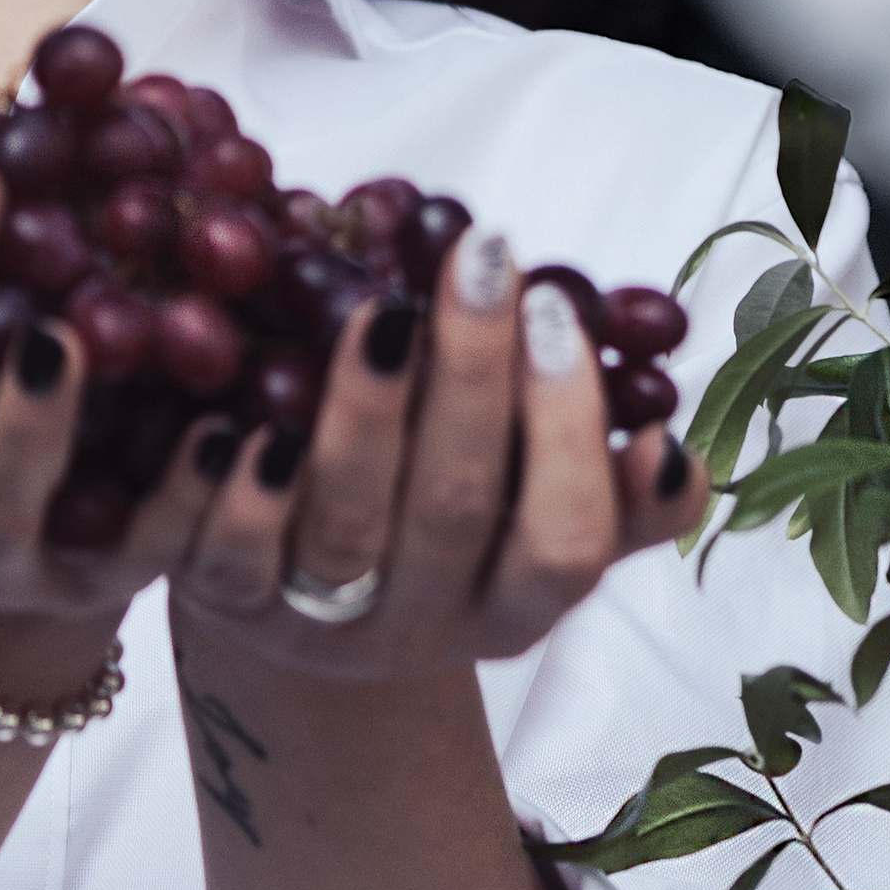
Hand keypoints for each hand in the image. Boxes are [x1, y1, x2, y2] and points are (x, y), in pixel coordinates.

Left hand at [167, 228, 709, 678]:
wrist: (292, 609)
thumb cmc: (435, 521)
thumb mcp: (528, 519)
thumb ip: (618, 494)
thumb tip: (669, 443)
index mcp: (509, 608)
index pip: (564, 542)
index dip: (567, 433)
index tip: (553, 308)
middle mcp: (420, 627)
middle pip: (454, 511)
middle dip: (473, 378)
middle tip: (480, 262)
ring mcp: (315, 624)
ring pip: (343, 528)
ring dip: (363, 413)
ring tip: (377, 311)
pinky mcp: (221, 607)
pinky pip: (221, 561)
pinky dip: (230, 490)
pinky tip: (242, 414)